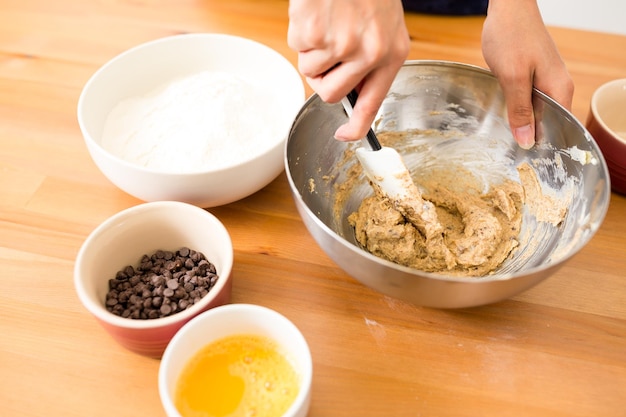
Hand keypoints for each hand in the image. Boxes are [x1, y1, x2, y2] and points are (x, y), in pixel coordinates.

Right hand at [287, 0, 409, 140]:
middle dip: (323, 79)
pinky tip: (316, 12)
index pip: (374, 102)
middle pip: (332, 95)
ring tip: (326, 22)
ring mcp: (340, 46)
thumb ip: (371, 61)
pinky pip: (297, 48)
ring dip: (311, 51)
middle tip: (327, 53)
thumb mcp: (384, 26)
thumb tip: (350, 93)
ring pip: (311, 72)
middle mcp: (368, 54)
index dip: (358, 126)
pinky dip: (300, 31)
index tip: (345, 137)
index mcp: (392, 54)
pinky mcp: (314, 34)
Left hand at [482, 0, 573, 148]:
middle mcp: (557, 87)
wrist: (508, 8)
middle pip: (545, 123)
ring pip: (533, 112)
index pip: (556, 130)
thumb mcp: (513, 77)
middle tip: (505, 151)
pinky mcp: (532, 76)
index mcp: (559, 91)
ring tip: (501, 137)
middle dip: (526, 135)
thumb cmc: (511, 37)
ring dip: (519, 122)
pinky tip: (501, 114)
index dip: (539, 145)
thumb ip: (520, 109)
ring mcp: (545, 81)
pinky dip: (514, 108)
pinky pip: (526, 100)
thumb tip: (527, 141)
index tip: (521, 159)